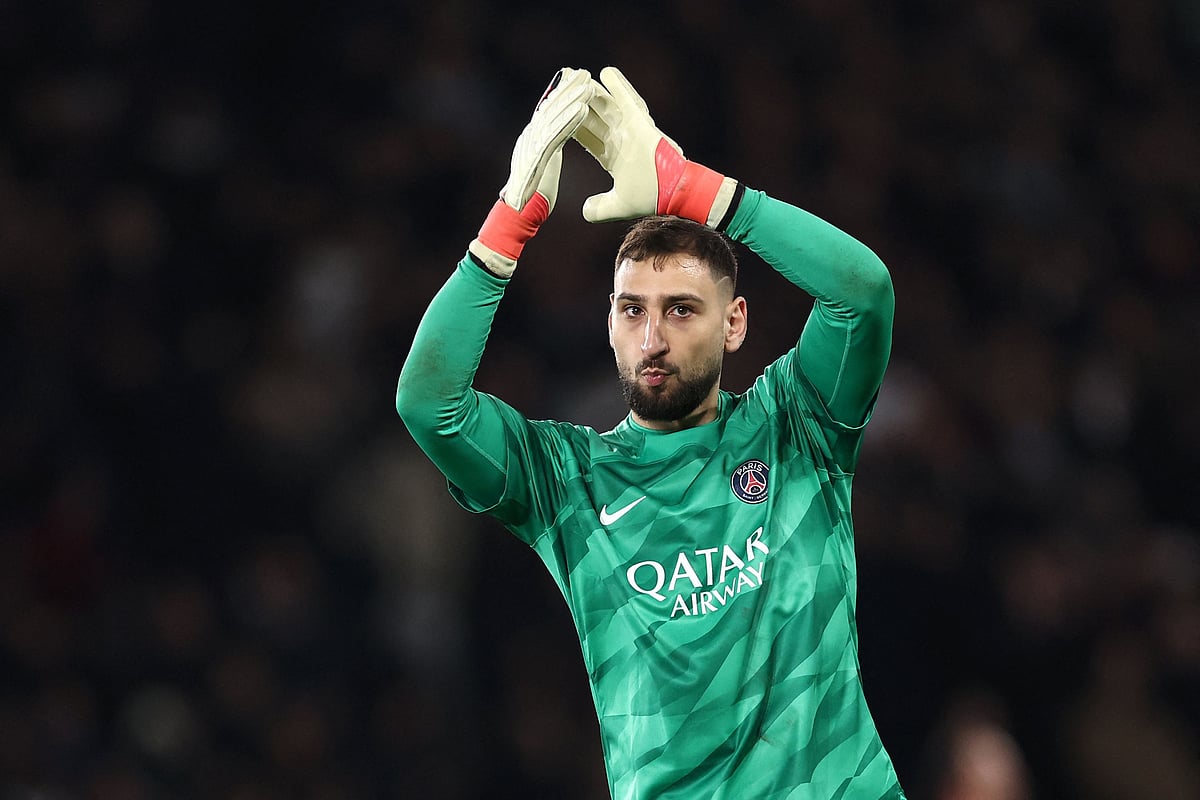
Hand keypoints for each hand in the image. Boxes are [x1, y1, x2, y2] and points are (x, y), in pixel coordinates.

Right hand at [470, 68, 593, 276]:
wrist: (516, 216)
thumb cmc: (530, 200)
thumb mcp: (542, 172)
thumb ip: (546, 156)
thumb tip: (552, 147)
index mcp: (532, 141)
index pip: (549, 113)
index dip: (561, 95)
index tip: (576, 80)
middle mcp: (529, 139)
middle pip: (550, 108)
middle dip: (567, 88)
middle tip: (584, 72)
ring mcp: (530, 146)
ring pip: (553, 117)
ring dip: (571, 98)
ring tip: (588, 82)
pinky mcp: (536, 157)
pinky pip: (555, 135)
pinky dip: (569, 121)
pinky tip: (583, 108)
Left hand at [572, 66, 737, 226]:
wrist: (675, 193)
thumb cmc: (653, 197)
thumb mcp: (619, 204)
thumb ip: (601, 207)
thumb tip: (585, 211)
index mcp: (614, 156)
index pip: (587, 138)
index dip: (572, 127)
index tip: (557, 117)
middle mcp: (621, 139)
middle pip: (592, 118)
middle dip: (576, 104)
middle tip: (560, 88)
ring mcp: (631, 129)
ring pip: (605, 107)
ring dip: (590, 91)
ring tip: (574, 76)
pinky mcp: (641, 123)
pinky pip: (627, 101)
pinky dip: (618, 87)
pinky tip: (606, 72)